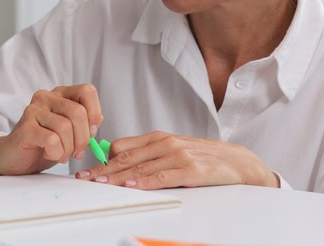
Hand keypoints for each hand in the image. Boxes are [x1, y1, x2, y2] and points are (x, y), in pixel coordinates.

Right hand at [0, 84, 102, 175]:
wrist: (13, 157)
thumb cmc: (42, 144)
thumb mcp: (69, 132)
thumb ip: (84, 122)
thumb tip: (98, 119)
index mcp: (60, 94)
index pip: (87, 91)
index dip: (94, 113)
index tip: (91, 132)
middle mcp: (46, 97)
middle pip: (78, 112)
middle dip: (83, 138)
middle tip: (77, 152)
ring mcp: (33, 110)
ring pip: (65, 127)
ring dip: (68, 149)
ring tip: (61, 154)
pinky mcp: (25, 127)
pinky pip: (52, 140)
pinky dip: (56, 153)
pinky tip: (50, 154)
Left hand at [74, 131, 278, 188]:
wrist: (238, 161)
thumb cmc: (202, 156)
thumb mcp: (172, 149)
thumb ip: (148, 154)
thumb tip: (117, 159)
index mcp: (158, 138)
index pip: (122, 147)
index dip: (102, 160)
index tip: (86, 171)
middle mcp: (166, 143)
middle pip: (127, 158)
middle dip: (104, 170)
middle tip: (85, 179)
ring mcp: (179, 155)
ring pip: (142, 167)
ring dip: (119, 176)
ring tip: (101, 183)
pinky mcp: (192, 170)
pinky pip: (164, 176)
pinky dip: (147, 181)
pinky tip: (133, 186)